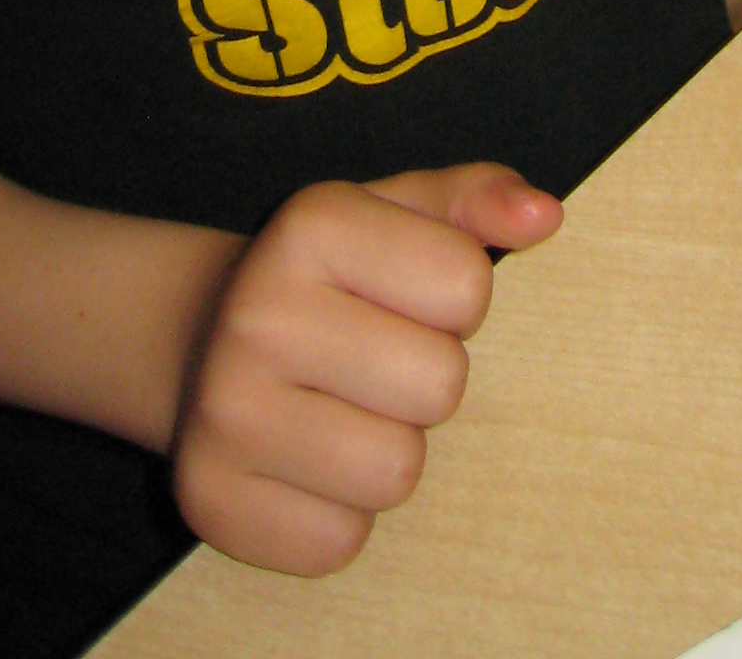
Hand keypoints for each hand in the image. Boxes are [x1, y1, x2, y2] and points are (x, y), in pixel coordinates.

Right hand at [170, 163, 560, 574]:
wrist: (196, 341)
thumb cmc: (328, 278)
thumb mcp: (395, 215)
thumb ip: (475, 201)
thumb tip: (545, 216)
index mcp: (311, 225)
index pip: (466, 284)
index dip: (456, 300)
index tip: (407, 297)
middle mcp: (259, 313)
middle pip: (439, 385)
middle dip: (425, 379)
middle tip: (374, 361)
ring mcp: (225, 413)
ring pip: (396, 474)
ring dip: (388, 451)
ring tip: (343, 411)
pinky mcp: (212, 503)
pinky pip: (341, 540)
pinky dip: (339, 513)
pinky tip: (304, 464)